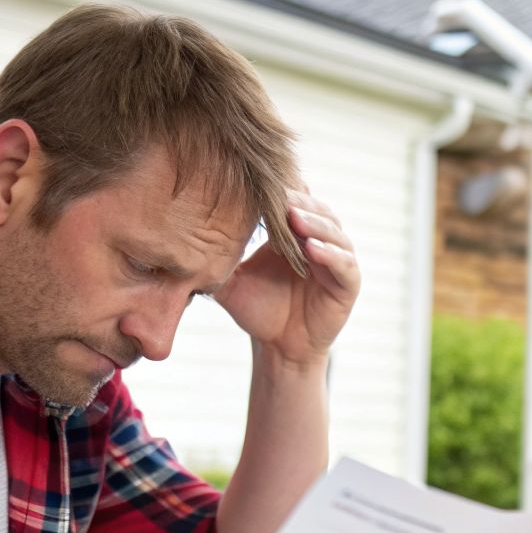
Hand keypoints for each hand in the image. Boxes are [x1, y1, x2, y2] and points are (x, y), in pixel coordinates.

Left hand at [215, 187, 359, 366]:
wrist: (278, 348)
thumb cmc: (257, 310)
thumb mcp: (231, 278)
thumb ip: (217, 256)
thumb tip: (183, 232)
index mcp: (294, 233)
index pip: (294, 202)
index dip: (282, 193)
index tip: (262, 185)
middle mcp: (320, 240)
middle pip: (317, 210)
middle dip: (300, 203)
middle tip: (281, 196)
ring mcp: (337, 261)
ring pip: (334, 232)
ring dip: (316, 224)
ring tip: (295, 219)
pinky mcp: (348, 285)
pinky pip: (345, 265)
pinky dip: (332, 254)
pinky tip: (313, 249)